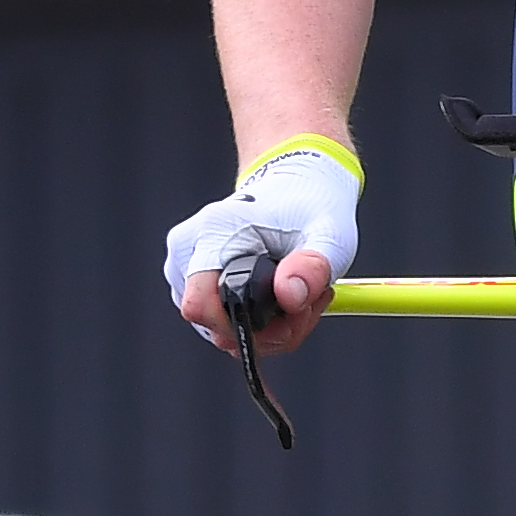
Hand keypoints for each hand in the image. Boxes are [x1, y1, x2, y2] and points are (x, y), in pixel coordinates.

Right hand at [165, 141, 360, 345]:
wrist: (297, 185)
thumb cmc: (310, 205)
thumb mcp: (330, 233)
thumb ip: (314, 265)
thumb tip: (289, 296)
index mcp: (209, 234)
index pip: (200, 306)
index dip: (245, 325)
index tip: (291, 313)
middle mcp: (187, 254)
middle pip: (217, 327)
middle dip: (271, 329)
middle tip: (312, 299)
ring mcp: (186, 272)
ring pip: (223, 330)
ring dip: (271, 327)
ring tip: (304, 293)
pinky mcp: (195, 285)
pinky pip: (225, 322)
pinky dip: (261, 321)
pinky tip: (289, 297)